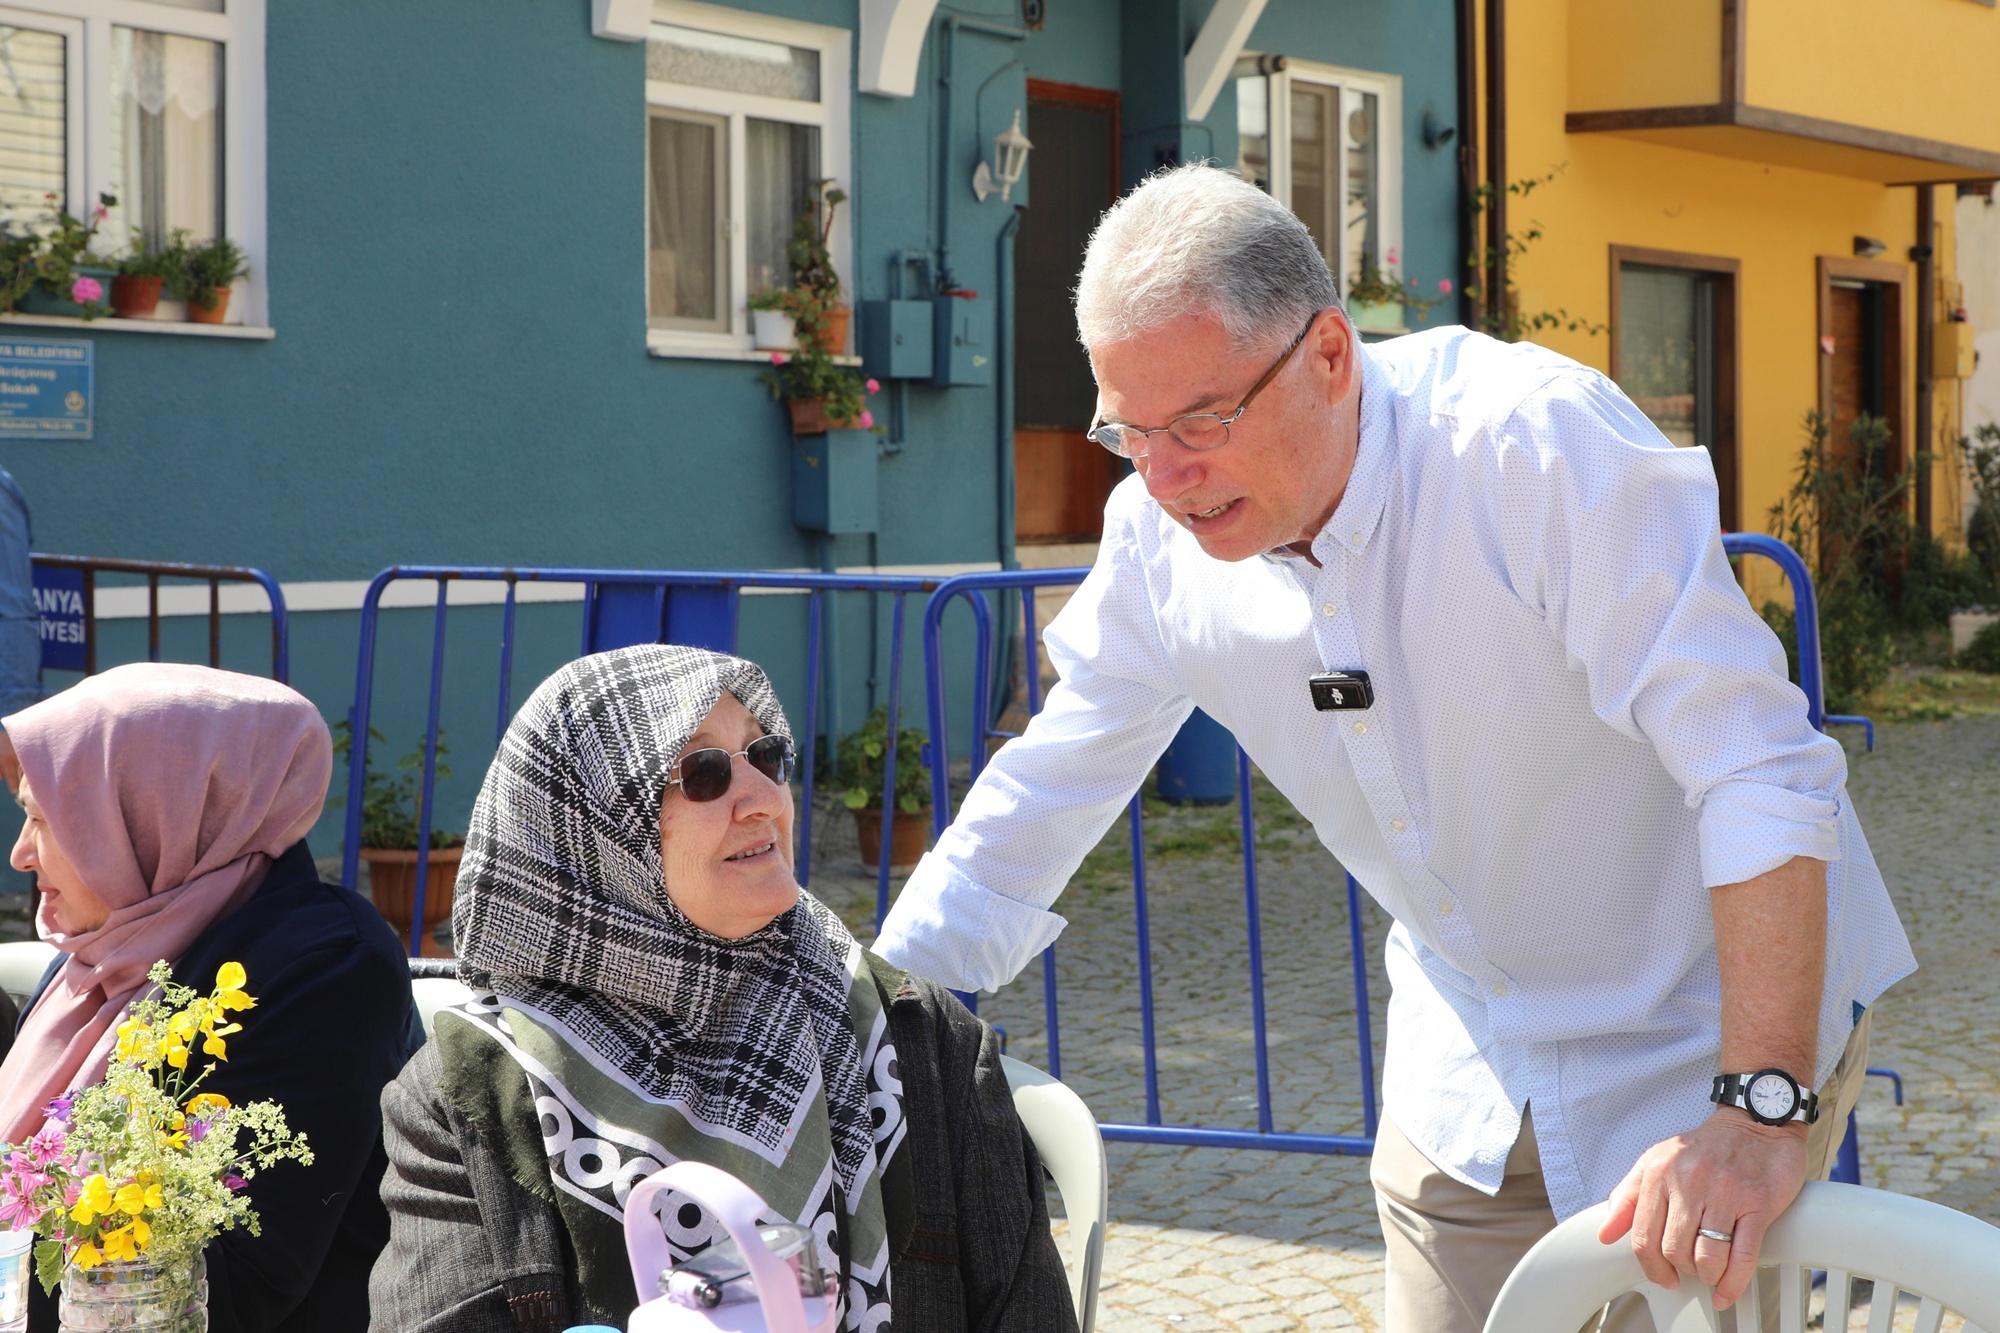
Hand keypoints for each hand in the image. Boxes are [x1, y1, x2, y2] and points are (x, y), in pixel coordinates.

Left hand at [1597, 1109, 1808, 1307]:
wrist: (1755, 1122)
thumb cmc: (1705, 1148)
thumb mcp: (1656, 1161)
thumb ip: (1627, 1197)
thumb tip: (1605, 1233)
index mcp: (1659, 1173)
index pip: (1643, 1236)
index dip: (1650, 1266)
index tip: (1662, 1276)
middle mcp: (1688, 1182)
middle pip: (1674, 1250)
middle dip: (1681, 1269)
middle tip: (1690, 1270)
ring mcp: (1724, 1194)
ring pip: (1706, 1257)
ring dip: (1706, 1275)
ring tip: (1710, 1272)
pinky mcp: (1757, 1203)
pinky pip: (1742, 1255)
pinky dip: (1732, 1283)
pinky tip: (1726, 1291)